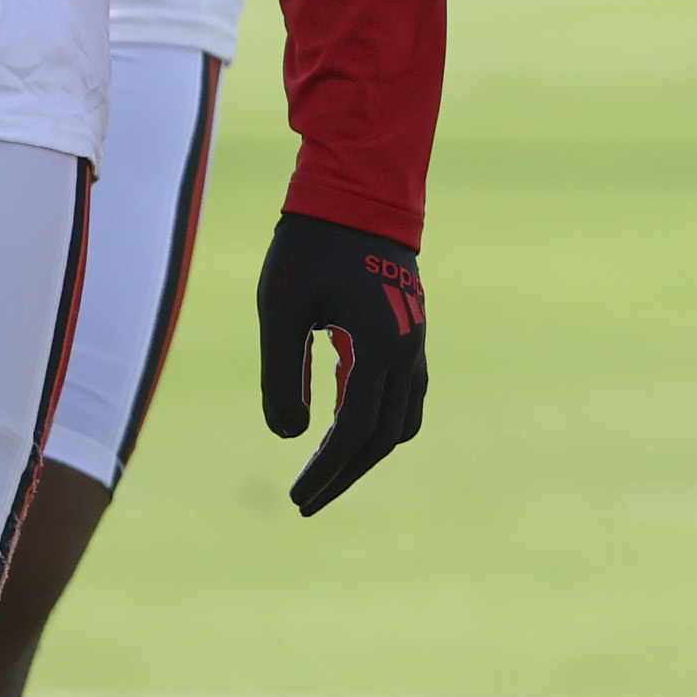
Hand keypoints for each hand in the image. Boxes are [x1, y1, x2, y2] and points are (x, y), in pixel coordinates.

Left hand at [258, 211, 430, 513]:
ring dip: (367, 455)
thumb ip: (282, 375)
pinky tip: (347, 430)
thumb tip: (289, 436)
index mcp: (378, 345)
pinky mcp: (412, 333)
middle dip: (345, 474)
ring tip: (328, 474)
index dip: (326, 470)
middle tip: (306, 502)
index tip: (296, 497)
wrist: (359, 194)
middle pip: (384, 436)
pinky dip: (382, 424)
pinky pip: (408, 396)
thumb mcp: (280, 309)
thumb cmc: (311, 247)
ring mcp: (416, 342)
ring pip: (404, 421)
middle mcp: (407, 350)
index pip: (355, 430)